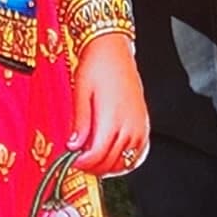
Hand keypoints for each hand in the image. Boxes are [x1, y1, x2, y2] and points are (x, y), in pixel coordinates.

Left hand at [73, 37, 148, 174]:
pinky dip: (125, 160)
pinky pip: (138, 153)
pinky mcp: (144, 124)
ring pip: (126, 161)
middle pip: (111, 161)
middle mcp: (129, 126)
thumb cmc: (97, 66)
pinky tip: (112, 156)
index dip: (83, 163)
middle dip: (93, 167)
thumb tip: (73, 146)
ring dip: (109, 166)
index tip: (72, 161)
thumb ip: (79, 122)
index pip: (97, 155)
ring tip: (94, 161)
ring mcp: (140, 126)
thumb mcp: (81, 92)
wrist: (114, 49)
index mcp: (112, 119)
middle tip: (79, 163)